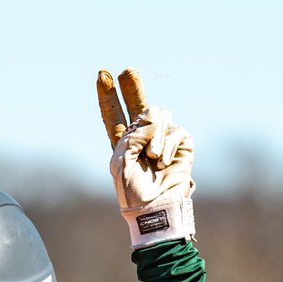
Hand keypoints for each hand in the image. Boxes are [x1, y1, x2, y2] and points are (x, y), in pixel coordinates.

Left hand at [97, 68, 195, 247]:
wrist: (155, 209)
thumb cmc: (134, 192)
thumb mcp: (122, 161)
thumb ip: (132, 134)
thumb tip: (154, 114)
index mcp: (123, 144)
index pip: (115, 116)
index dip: (109, 97)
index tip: (102, 75)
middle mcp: (143, 138)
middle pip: (138, 104)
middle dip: (132, 87)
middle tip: (127, 71)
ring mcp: (163, 139)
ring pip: (158, 115)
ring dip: (154, 135)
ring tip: (153, 158)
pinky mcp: (180, 143)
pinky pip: (174, 130)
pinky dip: (168, 145)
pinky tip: (163, 161)